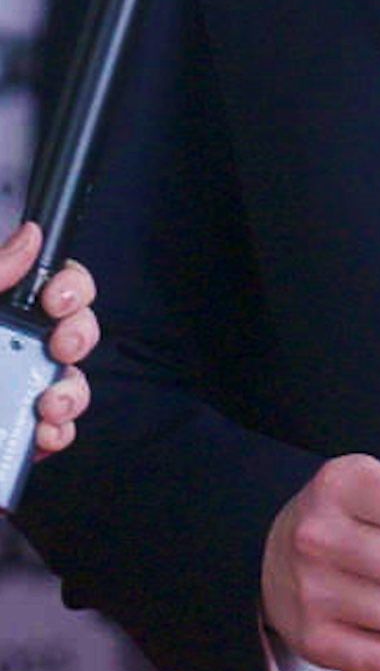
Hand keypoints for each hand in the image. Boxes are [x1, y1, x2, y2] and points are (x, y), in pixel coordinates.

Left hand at [0, 221, 97, 457]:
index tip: (55, 300)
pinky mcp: (15, 436)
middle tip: (60, 348)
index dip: (70, 285)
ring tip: (50, 406)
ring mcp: (16, 391)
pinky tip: (43, 435)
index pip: (53, 284)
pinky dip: (59, 432)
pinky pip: (57, 429)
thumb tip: (29, 234)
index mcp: (0, 311)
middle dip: (81, 336)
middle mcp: (12, 346)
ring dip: (73, 391)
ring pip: (73, 380)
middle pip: (76, 327)